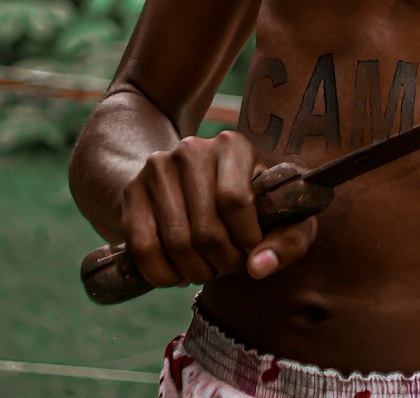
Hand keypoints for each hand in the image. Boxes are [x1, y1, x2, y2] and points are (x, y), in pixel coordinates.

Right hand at [120, 130, 318, 287]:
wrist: (187, 182)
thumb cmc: (244, 205)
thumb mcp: (276, 215)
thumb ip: (287, 241)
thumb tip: (258, 267)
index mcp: (233, 145)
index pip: (236, 201)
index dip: (245, 240)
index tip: (250, 252)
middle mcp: (193, 149)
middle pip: (207, 229)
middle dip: (221, 264)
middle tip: (227, 268)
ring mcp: (158, 167)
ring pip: (176, 242)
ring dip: (195, 272)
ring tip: (207, 270)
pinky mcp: (132, 190)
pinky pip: (143, 248)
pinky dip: (162, 275)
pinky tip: (178, 274)